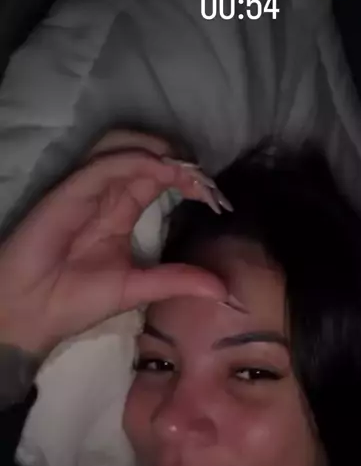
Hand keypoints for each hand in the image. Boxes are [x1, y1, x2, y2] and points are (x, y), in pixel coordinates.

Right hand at [0, 144, 232, 358]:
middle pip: (145, 158)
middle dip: (178, 161)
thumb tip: (223, 291)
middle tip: (204, 177)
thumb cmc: (76, 300)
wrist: (33, 314)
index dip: (185, 179)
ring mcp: (87, 190)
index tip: (213, 195)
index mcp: (120, 213)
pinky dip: (134, 161)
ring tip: (187, 169)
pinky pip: (103, 165)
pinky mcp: (69, 192)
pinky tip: (160, 170)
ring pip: (125, 150)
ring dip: (159, 153)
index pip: (156, 180)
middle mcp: (105, 195)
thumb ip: (177, 281)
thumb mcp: (138, 289)